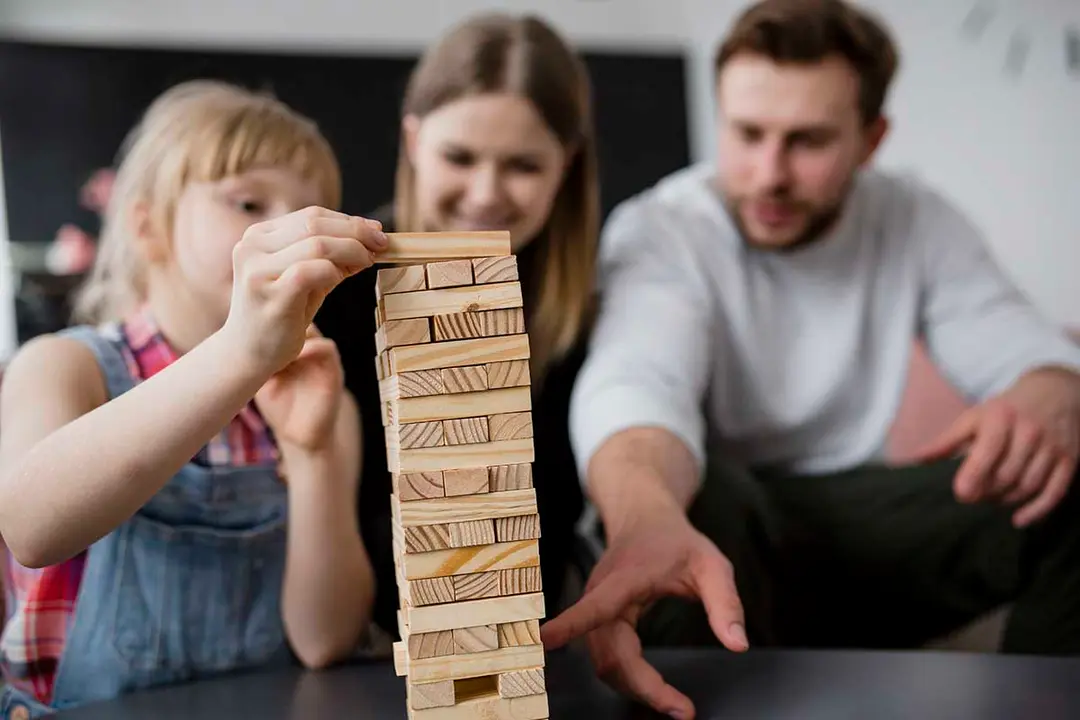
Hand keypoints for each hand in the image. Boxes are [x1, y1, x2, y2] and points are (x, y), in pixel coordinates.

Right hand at [223, 206, 385, 376]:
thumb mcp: (306, 278)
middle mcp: (252, 247)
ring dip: (352, 250)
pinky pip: (312, 271)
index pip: (311, 216)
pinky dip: (335, 271)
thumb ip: (331, 257)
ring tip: (368, 261)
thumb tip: (371, 239)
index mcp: (258, 235)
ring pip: (317, 244)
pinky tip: (343, 277)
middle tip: (382, 244)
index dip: (349, 221)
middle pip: (315, 224)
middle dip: (356, 232)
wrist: (248, 353)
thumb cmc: (281, 314)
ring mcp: (258, 270)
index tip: (376, 232)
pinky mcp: (270, 295)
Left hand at [255, 325, 342, 454]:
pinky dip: (310, 348)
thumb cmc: (278, 407)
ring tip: (274, 338)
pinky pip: (326, 348)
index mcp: (291, 346)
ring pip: (312, 328)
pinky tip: (291, 357)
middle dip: (280, 316)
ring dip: (295, 329)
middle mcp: (308, 346)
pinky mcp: (334, 370)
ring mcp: (322, 357)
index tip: (248, 318)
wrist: (301, 436)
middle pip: (297, 317)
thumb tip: (225, 342)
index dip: (267, 314)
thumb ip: (253, 359)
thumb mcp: (261, 378)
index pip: (282, 319)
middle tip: (261, 322)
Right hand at [541, 509, 747, 719]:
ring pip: (605, 663)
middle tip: (682, 709)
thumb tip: (737, 644)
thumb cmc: (675, 541)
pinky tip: (653, 687)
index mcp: (625, 577)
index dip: (572, 622)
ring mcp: (596, 607)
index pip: (597, 605)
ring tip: (674, 702)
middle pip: (609, 654)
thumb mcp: (712, 565)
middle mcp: (602, 593)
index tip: (546, 639)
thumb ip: (725, 603)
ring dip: (636, 687)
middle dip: (643, 687)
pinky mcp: (598, 619)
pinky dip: (629, 678)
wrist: (645, 520)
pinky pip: (607, 658)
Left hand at [914, 367, 1079, 527]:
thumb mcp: (973, 418)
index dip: (973, 475)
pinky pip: (1055, 493)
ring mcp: (1052, 446)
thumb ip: (946, 442)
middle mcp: (1030, 431)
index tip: (961, 493)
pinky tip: (1018, 520)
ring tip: (990, 498)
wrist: (1053, 393)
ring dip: (1005, 499)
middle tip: (973, 495)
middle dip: (986, 491)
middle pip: (1006, 475)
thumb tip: (915, 460)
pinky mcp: (1069, 460)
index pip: (988, 451)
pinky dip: (1036, 511)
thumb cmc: (1004, 411)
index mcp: (1001, 418)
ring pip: (1027, 486)